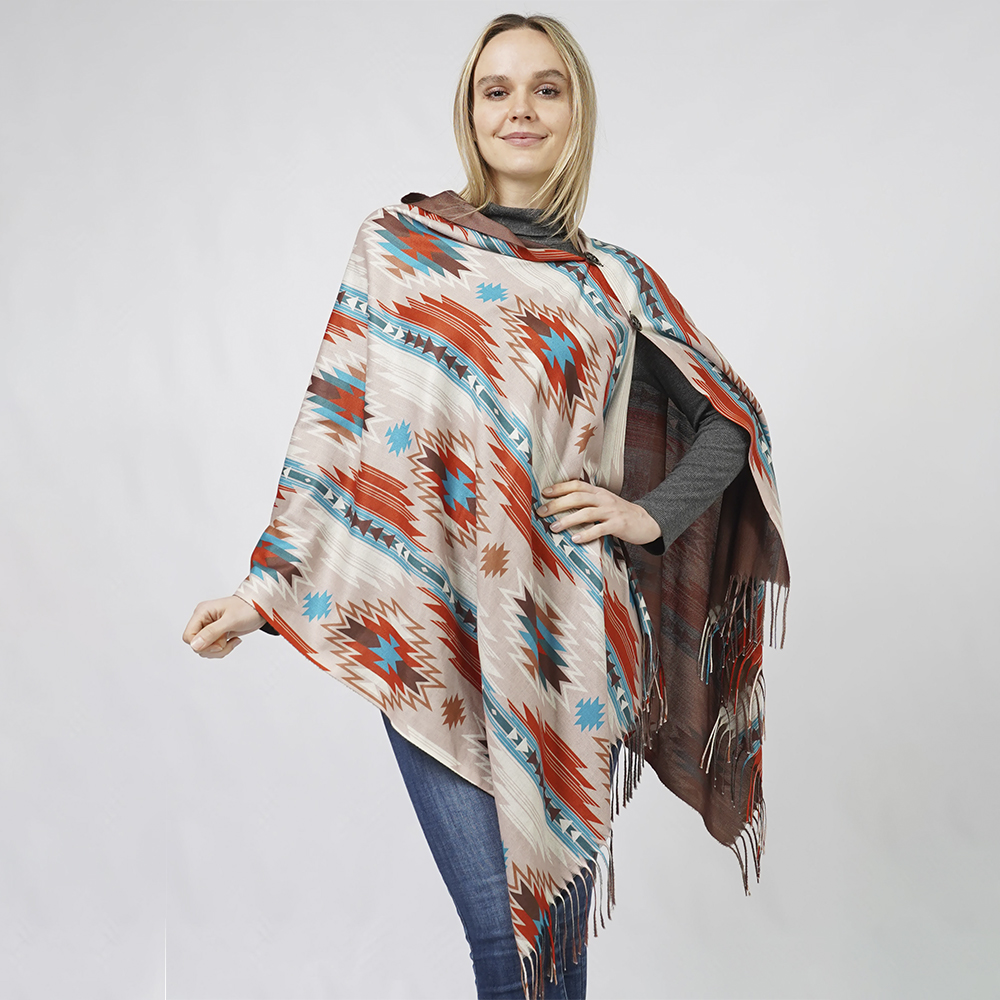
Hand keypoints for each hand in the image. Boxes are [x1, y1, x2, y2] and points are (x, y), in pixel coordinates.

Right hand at [182, 595, 265, 658]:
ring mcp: (210, 627)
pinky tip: (234, 640)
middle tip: (226, 641)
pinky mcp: (217, 634)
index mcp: (202, 612)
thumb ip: (212, 632)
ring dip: (220, 650)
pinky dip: (224, 649)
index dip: (201, 644)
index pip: (188, 636)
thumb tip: (194, 645)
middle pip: (196, 645)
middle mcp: (203, 620)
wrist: (261, 608)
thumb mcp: (230, 620)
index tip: (218, 644)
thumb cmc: (247, 608)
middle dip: (213, 648)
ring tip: (233, 640)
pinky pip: (214, 648)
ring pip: (205, 649)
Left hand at [536, 480, 661, 546]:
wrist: (646, 521)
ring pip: (586, 512)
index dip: (560, 487)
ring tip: (553, 528)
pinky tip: (575, 539)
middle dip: (557, 504)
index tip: (544, 493)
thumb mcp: (604, 502)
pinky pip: (600, 529)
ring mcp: (611, 511)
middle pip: (577, 497)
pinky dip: (586, 534)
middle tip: (541, 511)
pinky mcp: (618, 525)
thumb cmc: (619, 514)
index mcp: (598, 492)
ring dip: (568, 520)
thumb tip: (560, 506)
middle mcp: (603, 499)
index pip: (577, 485)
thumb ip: (587, 502)